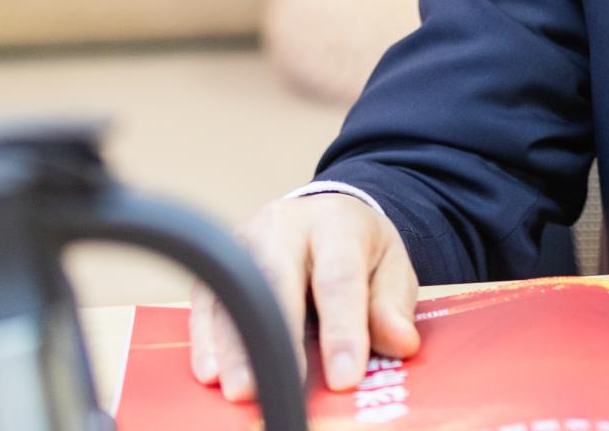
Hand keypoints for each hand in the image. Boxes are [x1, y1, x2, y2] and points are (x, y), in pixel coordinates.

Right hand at [189, 193, 421, 401]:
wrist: (325, 217)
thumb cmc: (359, 251)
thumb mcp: (390, 267)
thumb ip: (392, 306)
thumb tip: (402, 344)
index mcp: (337, 222)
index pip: (339, 279)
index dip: (342, 330)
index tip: (345, 379)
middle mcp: (284, 225)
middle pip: (276, 280)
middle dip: (277, 338)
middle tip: (279, 388)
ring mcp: (244, 242)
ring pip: (235, 293)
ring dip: (236, 347)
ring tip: (241, 391)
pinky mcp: (217, 267)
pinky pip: (206, 303)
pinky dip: (206, 340)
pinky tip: (211, 373)